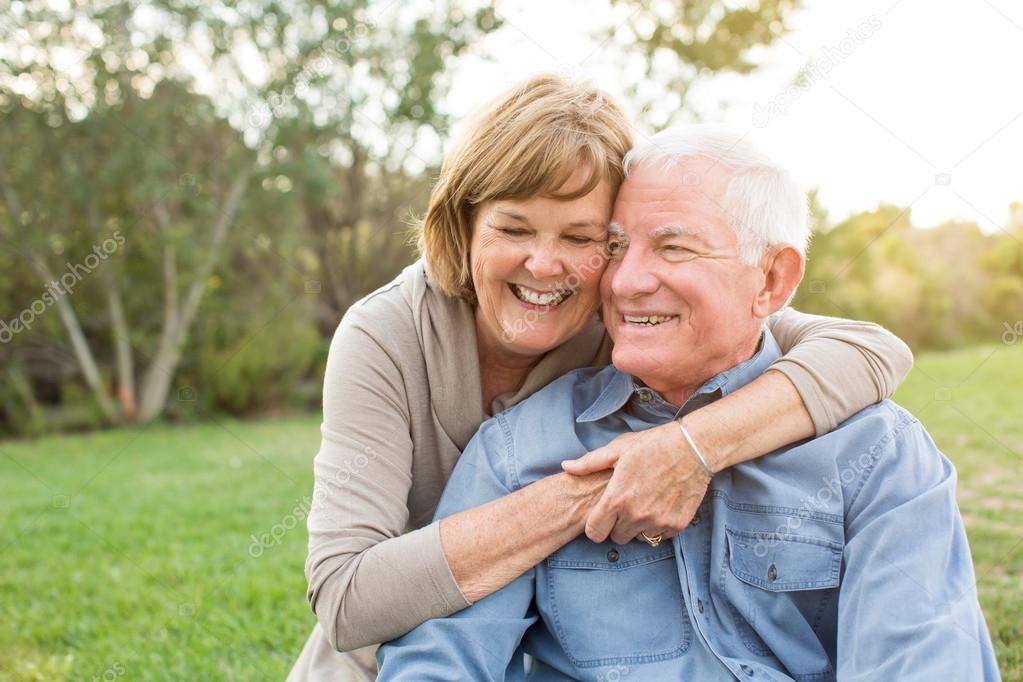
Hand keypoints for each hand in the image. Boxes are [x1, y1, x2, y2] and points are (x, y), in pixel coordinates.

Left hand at [561, 422, 711, 543]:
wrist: (693, 448)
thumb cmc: (653, 445)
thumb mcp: (618, 449)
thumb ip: (589, 463)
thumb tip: (565, 467)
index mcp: (617, 498)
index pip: (594, 532)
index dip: (596, 526)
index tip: (602, 517)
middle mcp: (636, 515)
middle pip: (616, 538)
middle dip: (618, 525)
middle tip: (626, 505)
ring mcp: (657, 522)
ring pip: (638, 538)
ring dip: (638, 527)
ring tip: (644, 504)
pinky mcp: (676, 524)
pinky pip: (660, 536)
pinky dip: (659, 526)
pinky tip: (661, 505)